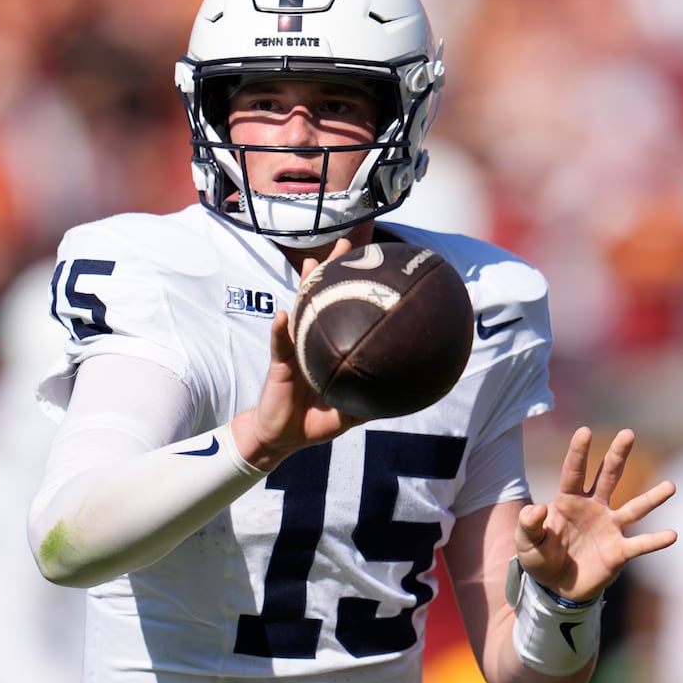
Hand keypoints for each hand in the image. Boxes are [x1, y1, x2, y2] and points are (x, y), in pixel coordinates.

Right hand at [232, 239, 368, 469]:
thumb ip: (370, 402)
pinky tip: (283, 316)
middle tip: (345, 244)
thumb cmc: (314, 421)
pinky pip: (279, 346)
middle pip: (321, 299)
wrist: (282, 438)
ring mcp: (293, 350)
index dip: (353, 289)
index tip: (371, 264)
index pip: (342, 311)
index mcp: (327, 348)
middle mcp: (310, 342)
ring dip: (305, 287)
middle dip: (331, 270)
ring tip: (312, 263)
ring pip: (299, 312)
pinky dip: (280, 331)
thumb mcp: (349, 413)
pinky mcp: (278, 366)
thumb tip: (404, 400)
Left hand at [515, 426, 675, 601]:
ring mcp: (609, 528)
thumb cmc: (539, 558)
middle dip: (617, 455)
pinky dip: (655, 540)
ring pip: (634, 508)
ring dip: (652, 498)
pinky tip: (672, 535)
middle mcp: (593, 508)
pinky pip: (640, 544)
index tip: (584, 431)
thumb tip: (537, 508)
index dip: (579, 452)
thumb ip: (528, 525)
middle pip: (608, 476)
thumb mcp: (525, 543)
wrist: (556, 588)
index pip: (574, 471)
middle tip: (627, 434)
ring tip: (670, 486)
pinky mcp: (619, 551)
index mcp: (568, 501)